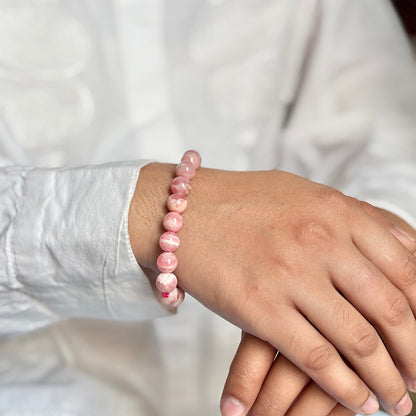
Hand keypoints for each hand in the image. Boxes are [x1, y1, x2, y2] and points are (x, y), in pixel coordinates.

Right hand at [129, 164, 415, 414]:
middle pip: (389, 310)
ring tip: (393, 400)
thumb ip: (351, 217)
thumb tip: (401, 244)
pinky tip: (355, 399)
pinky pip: (314, 356)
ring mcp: (289, 275)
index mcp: (335, 211)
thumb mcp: (302, 193)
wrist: (181, 211)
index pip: (404, 269)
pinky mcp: (259, 307)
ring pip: (357, 341)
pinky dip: (342, 386)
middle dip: (414, 353)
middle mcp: (319, 242)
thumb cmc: (241, 202)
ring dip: (384, 379)